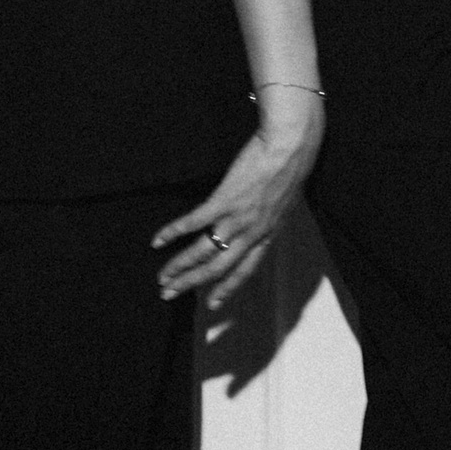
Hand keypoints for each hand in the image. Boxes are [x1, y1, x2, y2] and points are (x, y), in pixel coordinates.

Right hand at [152, 93, 323, 308]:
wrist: (290, 146)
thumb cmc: (292, 166)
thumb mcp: (285, 200)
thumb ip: (268, 214)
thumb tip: (257, 218)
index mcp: (267, 235)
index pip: (245, 271)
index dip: (227, 289)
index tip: (212, 303)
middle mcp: (251, 234)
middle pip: (218, 269)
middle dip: (192, 284)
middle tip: (171, 294)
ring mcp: (237, 219)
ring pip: (203, 253)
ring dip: (180, 267)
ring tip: (162, 277)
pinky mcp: (223, 200)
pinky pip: (193, 223)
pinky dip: (173, 232)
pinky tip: (158, 240)